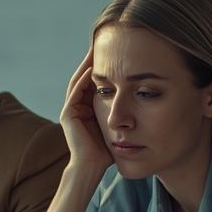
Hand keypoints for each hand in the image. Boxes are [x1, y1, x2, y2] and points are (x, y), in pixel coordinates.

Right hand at [60, 53, 112, 174]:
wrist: (92, 167)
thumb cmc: (108, 151)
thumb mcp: (118, 126)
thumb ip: (124, 113)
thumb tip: (144, 99)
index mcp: (87, 108)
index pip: (95, 81)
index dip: (104, 67)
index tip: (116, 52)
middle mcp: (77, 106)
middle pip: (85, 77)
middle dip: (94, 61)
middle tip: (103, 43)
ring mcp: (71, 109)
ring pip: (79, 80)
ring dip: (87, 65)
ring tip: (96, 50)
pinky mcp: (68, 114)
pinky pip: (75, 92)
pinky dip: (83, 80)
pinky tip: (92, 68)